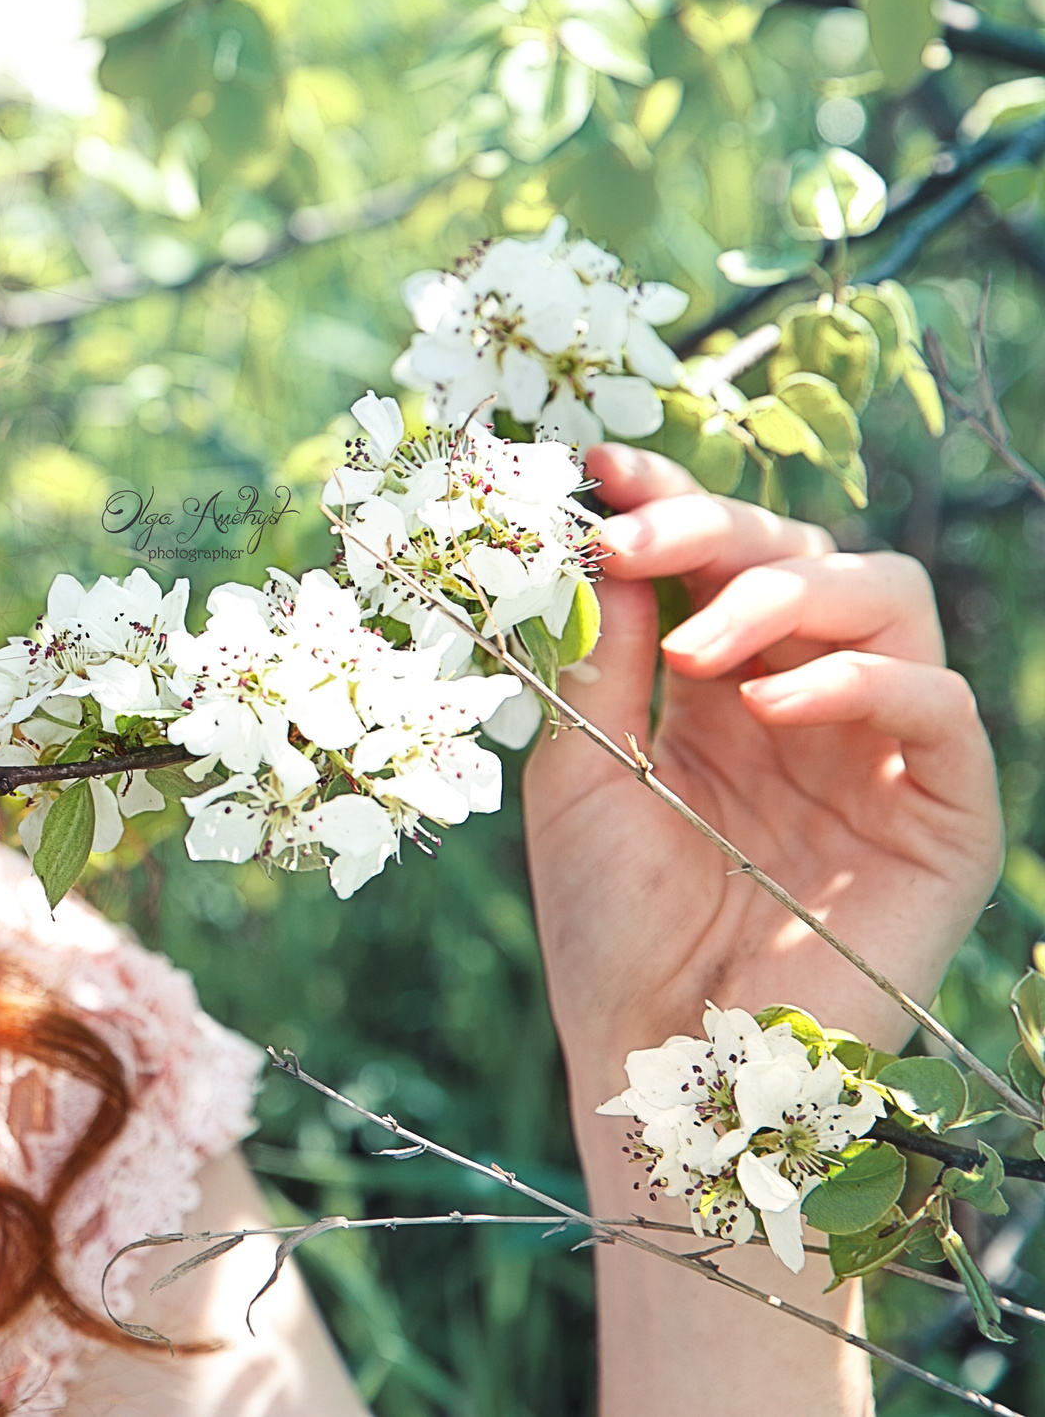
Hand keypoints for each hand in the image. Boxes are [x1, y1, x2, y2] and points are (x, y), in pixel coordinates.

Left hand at [525, 443, 1002, 1075]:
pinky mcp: (943, 814)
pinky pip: (937, 705)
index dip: (672, 496)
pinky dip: (859, 679)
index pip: (718, 554)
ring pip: (888, 597)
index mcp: (715, 685)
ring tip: (702, 645)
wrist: (661, 1057)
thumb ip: (601, 652)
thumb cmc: (610, 924)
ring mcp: (878, 750)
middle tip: (638, 541)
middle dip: (719, 526)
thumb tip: (600, 529)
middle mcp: (803, 700)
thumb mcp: (581, 766)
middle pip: (804, 551)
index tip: (601, 467)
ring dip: (787, 591)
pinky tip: (774, 706)